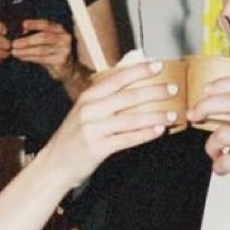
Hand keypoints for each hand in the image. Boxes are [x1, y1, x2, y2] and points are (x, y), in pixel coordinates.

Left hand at [9, 17, 76, 84]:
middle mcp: (64, 37)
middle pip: (43, 37)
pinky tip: (22, 57)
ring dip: (26, 51)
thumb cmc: (53, 51)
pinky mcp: (61, 60)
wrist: (67, 68)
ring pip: (41, 49)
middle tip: (14, 43)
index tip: (23, 24)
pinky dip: (30, 58)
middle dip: (27, 41)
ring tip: (14, 52)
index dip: (35, 24)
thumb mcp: (47, 40)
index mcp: (59, 29)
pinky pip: (42, 59)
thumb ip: (37, 34)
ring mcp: (64, 49)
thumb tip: (21, 30)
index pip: (46, 24)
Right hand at [40, 57, 169, 185]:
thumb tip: (132, 77)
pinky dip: (145, 134)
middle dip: (154, 91)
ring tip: (173, 114)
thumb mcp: (86, 111)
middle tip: (174, 88)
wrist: (55, 164)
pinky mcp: (98, 148)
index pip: (117, 78)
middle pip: (128, 97)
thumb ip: (106, 96)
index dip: (139, 71)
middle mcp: (90, 110)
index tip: (158, 65)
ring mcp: (93, 129)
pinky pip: (127, 139)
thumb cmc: (75, 136)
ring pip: (131, 119)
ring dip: (155, 115)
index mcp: (88, 96)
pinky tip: (159, 130)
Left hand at [190, 79, 229, 214]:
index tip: (207, 89)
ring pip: (225, 133)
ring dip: (211, 144)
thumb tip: (217, 101)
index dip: (225, 83)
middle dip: (207, 106)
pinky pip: (227, 160)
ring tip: (214, 152)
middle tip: (194, 114)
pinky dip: (217, 165)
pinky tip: (221, 168)